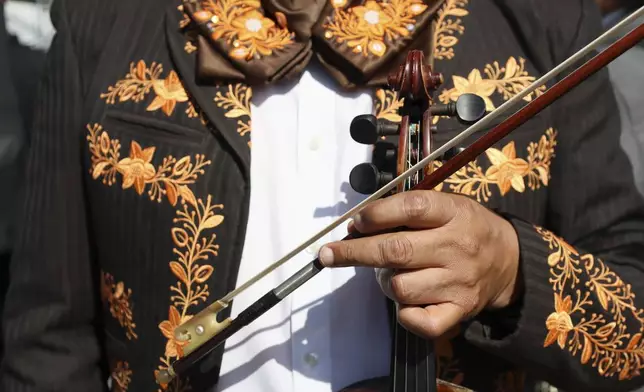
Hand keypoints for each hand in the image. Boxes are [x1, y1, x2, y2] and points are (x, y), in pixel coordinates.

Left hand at [318, 190, 521, 338]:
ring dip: (385, 281)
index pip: (411, 208)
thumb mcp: (444, 205)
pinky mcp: (459, 311)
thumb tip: (356, 226)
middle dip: (354, 252)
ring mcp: (459, 282)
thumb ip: (404, 212)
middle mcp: (457, 247)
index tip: (354, 222)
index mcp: (453, 213)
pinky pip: (418, 321)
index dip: (376, 215)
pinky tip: (407, 301)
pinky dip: (403, 314)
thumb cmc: (464, 228)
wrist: (508, 260)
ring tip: (394, 273)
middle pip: (396, 250)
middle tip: (329, 254)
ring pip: (400, 287)